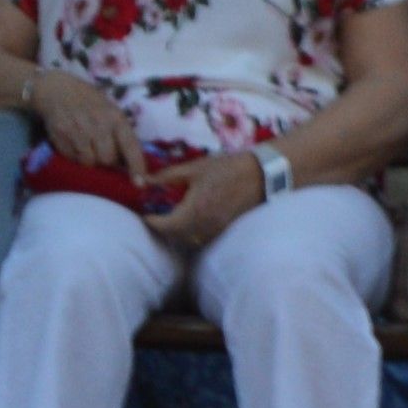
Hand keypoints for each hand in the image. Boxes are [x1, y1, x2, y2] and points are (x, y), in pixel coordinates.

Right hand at [26, 72, 141, 173]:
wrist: (58, 91)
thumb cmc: (90, 102)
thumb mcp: (111, 111)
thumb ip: (120, 133)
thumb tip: (129, 160)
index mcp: (116, 118)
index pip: (130, 146)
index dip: (136, 166)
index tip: (140, 183)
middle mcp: (98, 125)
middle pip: (108, 159)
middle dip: (108, 161)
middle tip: (105, 153)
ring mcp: (77, 132)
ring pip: (89, 162)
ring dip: (91, 160)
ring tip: (89, 146)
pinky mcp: (60, 138)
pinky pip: (73, 159)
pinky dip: (76, 157)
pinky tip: (75, 143)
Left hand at [149, 149, 266, 250]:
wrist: (264, 174)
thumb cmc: (228, 167)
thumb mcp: (196, 168)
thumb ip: (168, 176)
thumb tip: (143, 181)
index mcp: (194, 210)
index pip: (163, 226)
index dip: (150, 222)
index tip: (144, 214)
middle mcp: (203, 225)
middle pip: (174, 236)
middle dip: (162, 228)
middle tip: (156, 217)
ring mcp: (216, 229)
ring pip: (188, 240)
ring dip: (177, 233)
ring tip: (172, 219)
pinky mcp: (225, 229)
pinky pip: (202, 237)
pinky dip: (192, 233)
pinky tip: (192, 220)